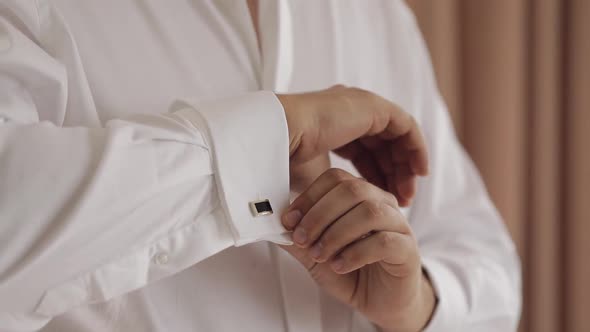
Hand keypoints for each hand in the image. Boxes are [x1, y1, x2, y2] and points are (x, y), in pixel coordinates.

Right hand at [277, 85, 427, 205]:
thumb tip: (343, 209)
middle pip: (383, 145)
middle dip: (394, 174)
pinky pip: (406, 127)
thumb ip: (335, 186)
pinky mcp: (374, 106)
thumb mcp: (316, 178)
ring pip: (397, 137)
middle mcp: (349, 111)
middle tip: (401, 201)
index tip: (381, 201)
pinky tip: (419, 173)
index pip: (363, 152)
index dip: (375, 176)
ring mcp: (361, 105)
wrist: (280, 136)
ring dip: (406, 166)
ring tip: (408, 195)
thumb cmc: (288, 160)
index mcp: (333, 124)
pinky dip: (416, 149)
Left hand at [281, 168, 435, 331]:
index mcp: (361, 196)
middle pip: (352, 190)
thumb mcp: (315, 254)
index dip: (309, 197)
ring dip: (336, 233)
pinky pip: (383, 241)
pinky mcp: (407, 250)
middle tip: (302, 238)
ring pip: (369, 212)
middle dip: (319, 214)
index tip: (289, 220)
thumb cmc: (351, 271)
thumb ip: (297, 239)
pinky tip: (339, 264)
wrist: (380, 301)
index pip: (335, 179)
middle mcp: (382, 204)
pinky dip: (355, 253)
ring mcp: (398, 225)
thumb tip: (272, 224)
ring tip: (320, 254)